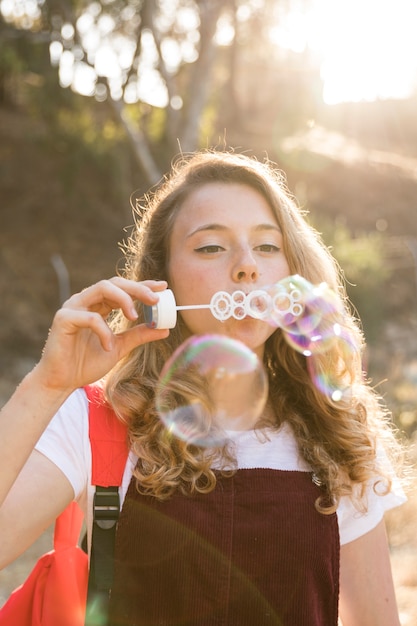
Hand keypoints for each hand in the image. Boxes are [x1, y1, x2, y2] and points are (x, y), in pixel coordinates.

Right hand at [35, 278, 168, 391]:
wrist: (62, 382)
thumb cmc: (86, 364)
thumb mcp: (120, 347)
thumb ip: (139, 336)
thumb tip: (165, 329)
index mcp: (98, 305)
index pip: (123, 288)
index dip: (143, 285)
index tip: (163, 287)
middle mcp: (85, 301)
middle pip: (114, 283)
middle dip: (137, 288)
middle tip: (155, 300)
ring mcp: (73, 307)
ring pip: (102, 288)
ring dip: (123, 299)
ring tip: (135, 317)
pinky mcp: (63, 318)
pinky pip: (90, 317)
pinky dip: (104, 330)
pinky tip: (108, 346)